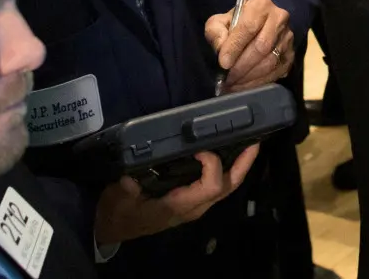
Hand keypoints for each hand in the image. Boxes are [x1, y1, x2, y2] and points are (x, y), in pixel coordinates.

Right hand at [94, 144, 259, 244]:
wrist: (114, 228)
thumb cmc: (118, 214)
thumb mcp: (118, 201)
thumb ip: (126, 191)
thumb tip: (131, 179)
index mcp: (181, 206)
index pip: (211, 187)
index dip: (214, 165)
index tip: (201, 147)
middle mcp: (194, 207)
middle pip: (229, 187)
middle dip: (244, 164)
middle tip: (254, 140)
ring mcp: (195, 204)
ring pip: (226, 187)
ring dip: (239, 165)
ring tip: (247, 141)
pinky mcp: (190, 199)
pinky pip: (216, 185)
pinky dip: (225, 168)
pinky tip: (225, 151)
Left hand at [204, 0, 293, 92]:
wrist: (259, 25)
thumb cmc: (236, 23)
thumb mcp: (220, 22)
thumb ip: (216, 33)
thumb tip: (222, 50)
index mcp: (261, 6)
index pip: (248, 27)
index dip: (235, 47)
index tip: (223, 63)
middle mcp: (279, 20)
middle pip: (261, 47)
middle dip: (241, 66)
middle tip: (227, 78)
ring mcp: (288, 39)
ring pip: (270, 62)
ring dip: (249, 77)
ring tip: (233, 84)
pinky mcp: (291, 55)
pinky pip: (276, 73)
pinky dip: (258, 83)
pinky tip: (244, 86)